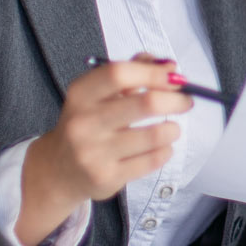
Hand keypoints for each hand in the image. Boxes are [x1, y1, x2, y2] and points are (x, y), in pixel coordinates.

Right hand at [16, 55, 189, 245]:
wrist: (58, 169)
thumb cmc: (88, 122)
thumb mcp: (98, 92)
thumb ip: (133, 70)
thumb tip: (171, 67)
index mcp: (81, 94)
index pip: (120, 73)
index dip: (154, 72)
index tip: (175, 76)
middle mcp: (83, 122)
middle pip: (146, 103)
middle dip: (176, 100)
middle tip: (186, 101)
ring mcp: (93, 153)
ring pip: (155, 135)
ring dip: (173, 130)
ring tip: (171, 129)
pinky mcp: (106, 178)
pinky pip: (152, 161)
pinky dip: (166, 151)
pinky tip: (161, 148)